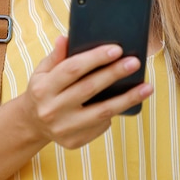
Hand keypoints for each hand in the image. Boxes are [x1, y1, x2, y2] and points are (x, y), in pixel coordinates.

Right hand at [20, 36, 152, 148]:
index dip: (95, 58)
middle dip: (114, 74)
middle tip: (135, 62)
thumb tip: (66, 38)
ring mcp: (63, 128)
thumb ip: (56, 55)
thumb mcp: (43, 71)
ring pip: (102, 112)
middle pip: (89, 88)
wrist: (32, 124)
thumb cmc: (43, 89)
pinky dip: (114, 112)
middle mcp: (51, 109)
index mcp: (43, 88)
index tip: (117, 49)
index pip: (72, 69)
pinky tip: (126, 102)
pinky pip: (100, 125)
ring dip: (127, 99)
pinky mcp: (74, 142)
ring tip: (147, 87)